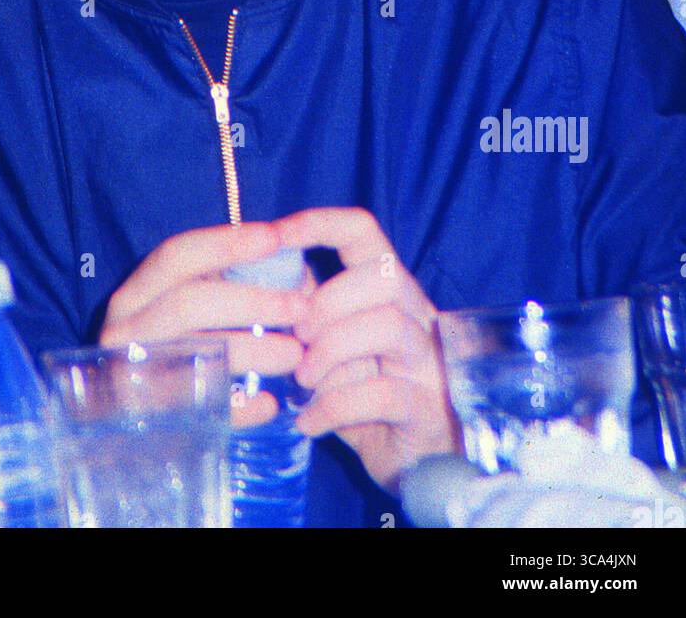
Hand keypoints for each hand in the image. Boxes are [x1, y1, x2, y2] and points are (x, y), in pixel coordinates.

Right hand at [99, 221, 310, 424]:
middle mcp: (126, 331)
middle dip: (249, 302)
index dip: (224, 244)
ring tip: (296, 354)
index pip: (175, 256)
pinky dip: (240, 408)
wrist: (131, 427)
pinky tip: (269, 403)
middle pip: (186, 305)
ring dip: (253, 352)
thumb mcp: (194, 305)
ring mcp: (136, 377)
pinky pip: (202, 413)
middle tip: (301, 307)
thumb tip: (293, 271)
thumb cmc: (180, 344)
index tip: (275, 237)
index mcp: (136, 294)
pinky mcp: (152, 422)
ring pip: (198, 357)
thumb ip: (231, 283)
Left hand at [273, 207, 461, 491]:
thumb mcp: (332, 344)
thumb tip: (258, 272)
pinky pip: (383, 393)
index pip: (364, 231)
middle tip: (298, 334)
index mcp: (388, 289)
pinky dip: (334, 407)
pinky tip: (308, 421)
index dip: (320, 223)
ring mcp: (427, 363)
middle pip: (384, 275)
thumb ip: (307, 309)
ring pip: (390, 325)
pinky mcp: (426, 410)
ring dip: (331, 349)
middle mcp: (417, 316)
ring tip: (303, 380)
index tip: (275, 235)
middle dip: (329, 300)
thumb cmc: (365, 393)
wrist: (415, 462)